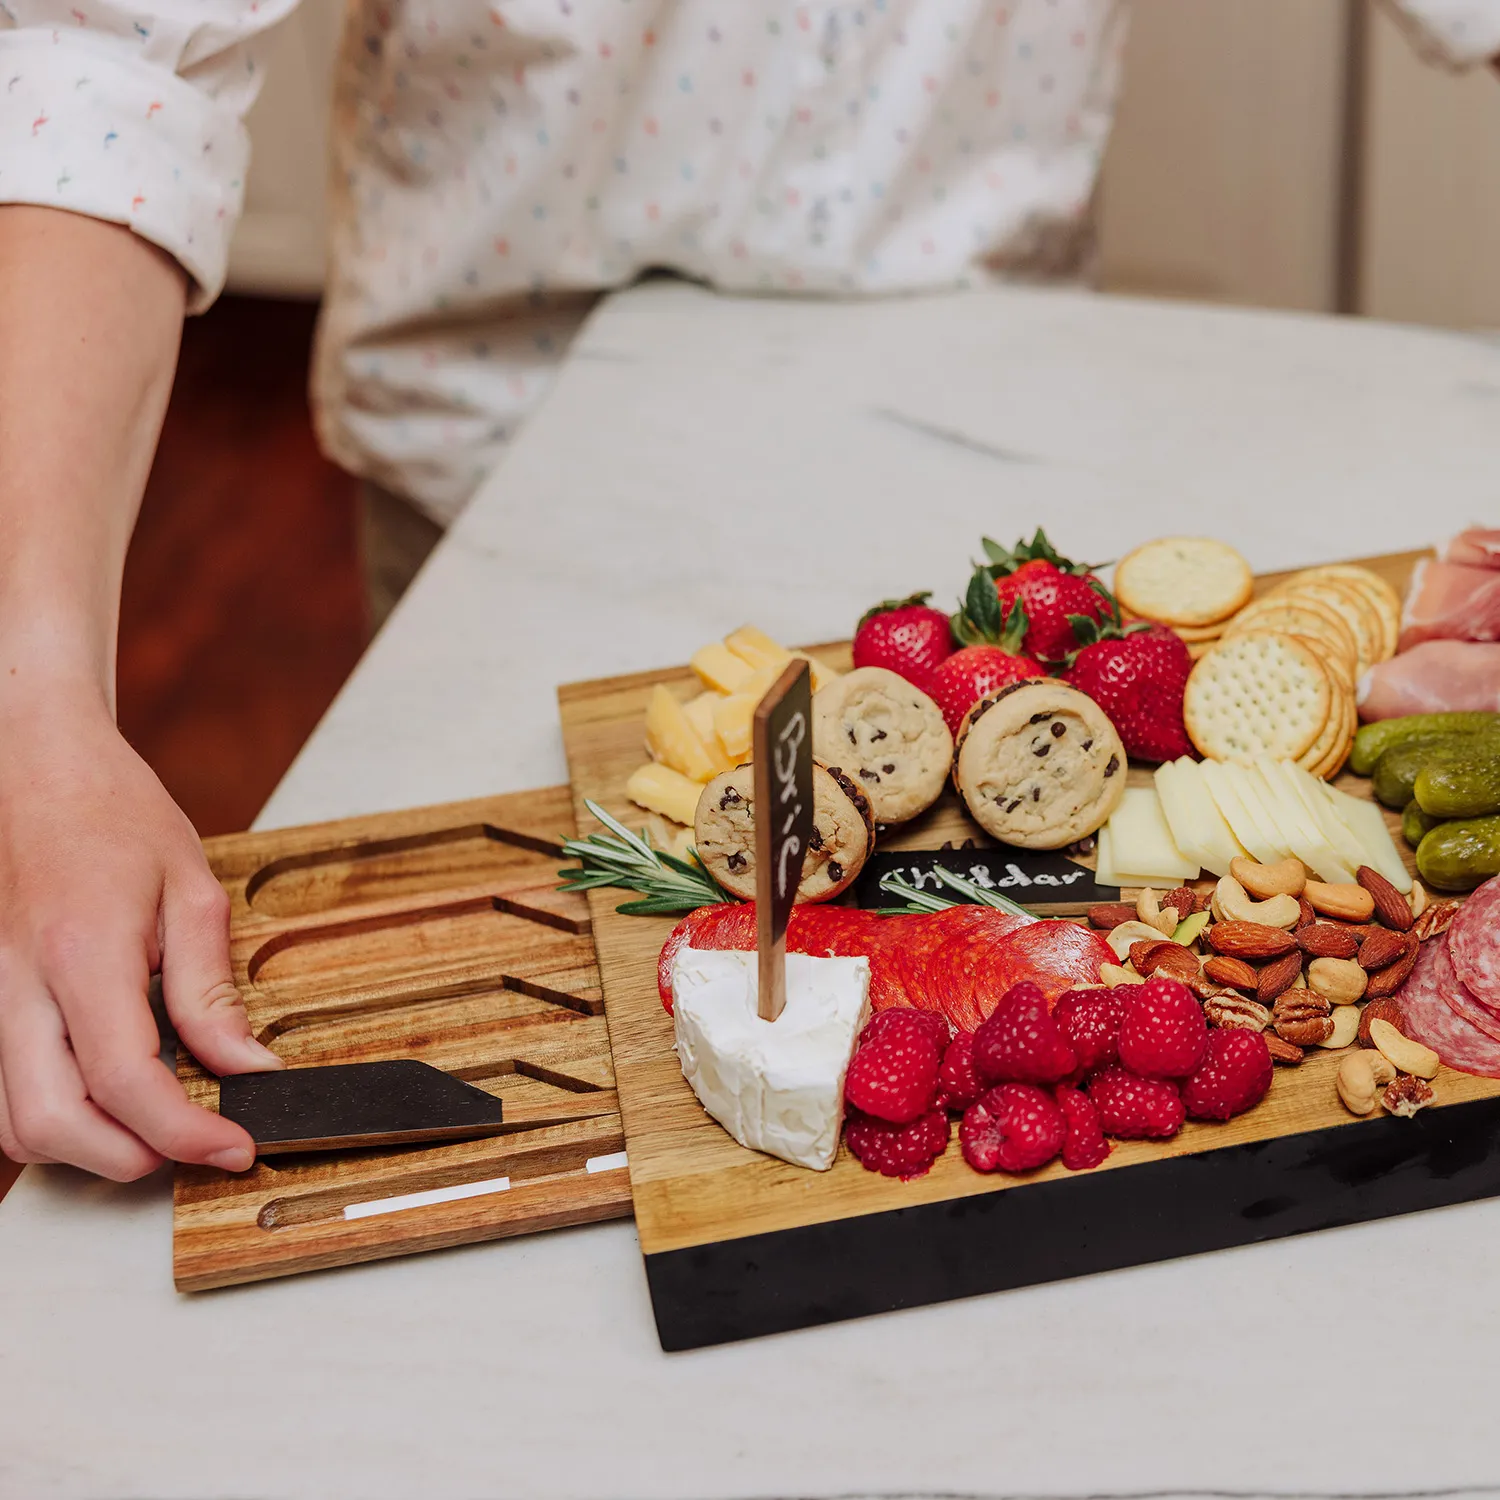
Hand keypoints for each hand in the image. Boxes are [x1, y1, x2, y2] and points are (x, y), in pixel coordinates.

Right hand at [0, 682, 281, 1179]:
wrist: (38, 767)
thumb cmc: (113, 812)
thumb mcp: (191, 890)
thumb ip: (212, 990)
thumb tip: (247, 1067)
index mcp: (83, 951)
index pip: (125, 1078)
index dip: (184, 1131)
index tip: (233, 1147)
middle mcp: (18, 983)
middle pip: (49, 1122)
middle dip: (126, 1157)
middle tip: (193, 1143)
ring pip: (12, 1119)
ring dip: (83, 1145)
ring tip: (152, 1125)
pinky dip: (48, 1115)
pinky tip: (100, 1098)